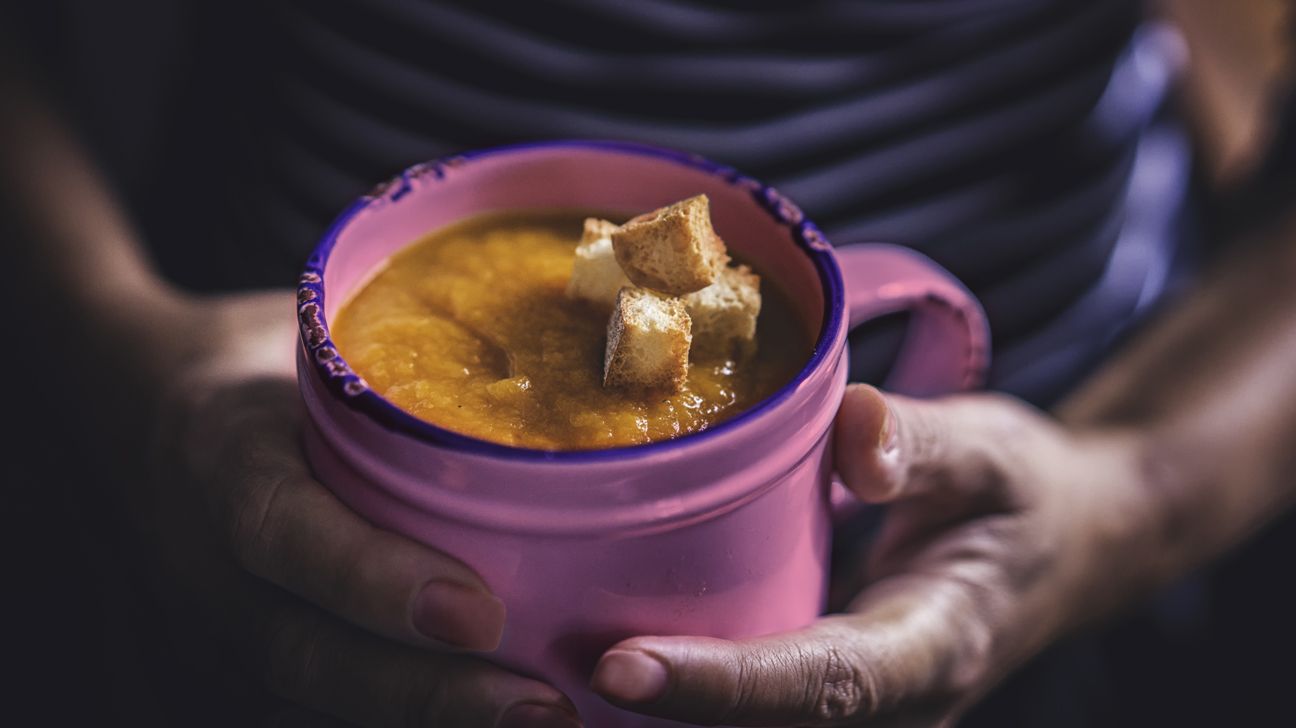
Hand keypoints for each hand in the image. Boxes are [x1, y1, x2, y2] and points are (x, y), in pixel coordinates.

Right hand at [136, 291, 581, 727]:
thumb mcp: (304, 328)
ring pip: (320, 689)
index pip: (284, 532)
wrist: (141, 401)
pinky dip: (411, 708)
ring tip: (543, 718)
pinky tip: (497, 709)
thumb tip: (564, 317)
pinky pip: (330, 689)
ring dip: (430, 716)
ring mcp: (225, 612)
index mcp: (222, 455)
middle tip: (541, 707)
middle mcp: (210, 556)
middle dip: (425, 693)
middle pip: (306, 651)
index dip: (373, 580)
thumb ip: (399, 342)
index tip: (477, 612)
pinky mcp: (254, 640)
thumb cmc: (254, 356)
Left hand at [590, 384, 1148, 725]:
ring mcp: (861, 716)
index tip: (617, 666)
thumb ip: (926, 441)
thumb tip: (855, 440)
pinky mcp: (831, 704)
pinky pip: (750, 720)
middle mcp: (890, 706)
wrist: (1071, 548)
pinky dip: (684, 706)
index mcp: (930, 646)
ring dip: (655, 725)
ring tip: (539, 686)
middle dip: (658, 723)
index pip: (817, 683)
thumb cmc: (1024, 493)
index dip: (719, 685)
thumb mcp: (992, 450)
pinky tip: (604, 676)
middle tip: (531, 684)